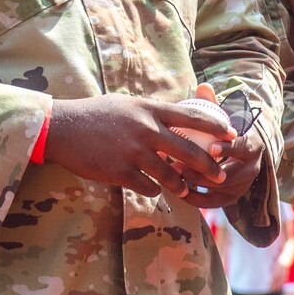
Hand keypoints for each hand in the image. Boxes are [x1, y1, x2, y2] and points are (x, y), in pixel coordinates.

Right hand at [41, 94, 234, 197]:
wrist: (62, 128)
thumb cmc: (93, 114)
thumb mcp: (125, 105)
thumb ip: (149, 113)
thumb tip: (173, 120)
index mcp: (148, 110)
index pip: (190, 117)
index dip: (215, 127)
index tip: (232, 134)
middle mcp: (145, 130)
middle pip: (189, 151)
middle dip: (209, 166)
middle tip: (219, 176)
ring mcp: (134, 152)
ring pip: (170, 175)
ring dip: (180, 184)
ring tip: (184, 189)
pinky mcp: (121, 172)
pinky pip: (148, 187)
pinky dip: (153, 189)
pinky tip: (150, 187)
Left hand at [185, 83, 269, 209]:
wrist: (236, 151)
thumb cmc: (222, 131)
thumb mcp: (220, 116)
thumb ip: (211, 103)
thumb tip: (204, 86)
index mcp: (252, 145)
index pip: (243, 148)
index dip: (228, 149)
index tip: (210, 147)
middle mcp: (252, 168)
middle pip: (231, 174)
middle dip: (205, 170)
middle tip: (179, 162)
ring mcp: (242, 186)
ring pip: (221, 190)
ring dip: (197, 183)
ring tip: (173, 173)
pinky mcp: (230, 199)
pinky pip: (213, 203)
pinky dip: (195, 198)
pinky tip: (176, 190)